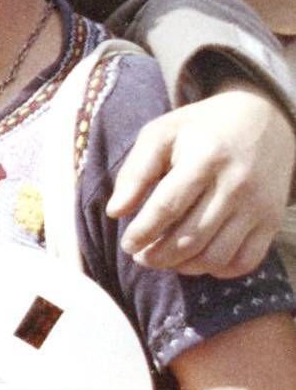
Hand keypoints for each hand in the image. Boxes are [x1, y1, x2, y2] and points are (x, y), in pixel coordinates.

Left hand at [110, 87, 293, 277]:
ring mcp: (259, 205)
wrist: (265, 119)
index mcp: (206, 157)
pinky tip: (198, 260)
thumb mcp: (161, 134)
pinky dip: (218, 269)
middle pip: (190, 237)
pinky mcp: (272, 220)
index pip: (168, 207)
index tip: (127, 244)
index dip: (142, 232)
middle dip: (158, 255)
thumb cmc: (200, 128)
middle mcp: (237, 184)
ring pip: (216, 255)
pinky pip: (245, 261)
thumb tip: (115, 212)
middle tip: (141, 256)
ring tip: (164, 259)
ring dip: (183, 266)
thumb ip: (136, 171)